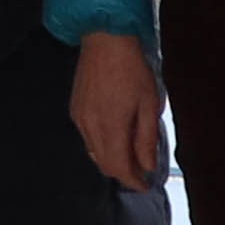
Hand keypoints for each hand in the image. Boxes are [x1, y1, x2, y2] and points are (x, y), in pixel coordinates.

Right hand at [71, 30, 167, 191]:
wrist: (105, 40)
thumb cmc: (131, 68)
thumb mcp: (149, 104)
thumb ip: (146, 138)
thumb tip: (148, 164)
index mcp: (111, 128)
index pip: (119, 168)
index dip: (133, 181)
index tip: (145, 184)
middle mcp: (91, 128)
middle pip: (104, 165)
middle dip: (123, 172)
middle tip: (141, 170)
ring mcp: (80, 119)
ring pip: (94, 153)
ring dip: (111, 159)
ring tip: (130, 153)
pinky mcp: (75, 109)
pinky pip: (86, 137)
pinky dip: (101, 144)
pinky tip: (115, 134)